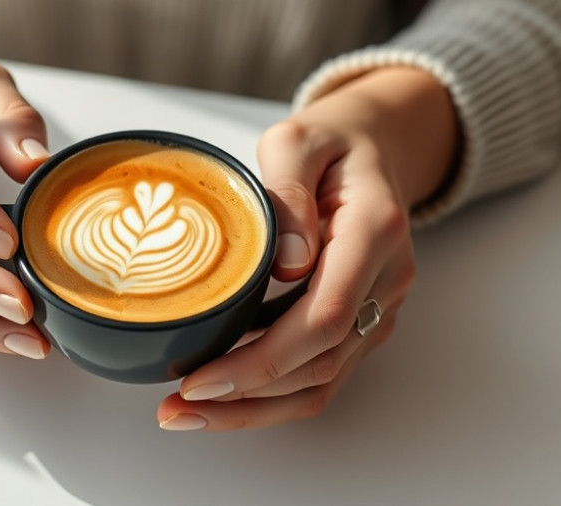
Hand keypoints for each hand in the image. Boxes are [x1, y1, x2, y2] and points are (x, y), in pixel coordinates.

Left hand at [158, 67, 458, 429]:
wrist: (376, 148)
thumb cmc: (331, 142)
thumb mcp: (298, 139)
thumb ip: (288, 189)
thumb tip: (287, 262)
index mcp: (374, 231)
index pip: (323, 317)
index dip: (262, 360)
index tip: (201, 379)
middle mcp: (386, 279)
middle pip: (318, 365)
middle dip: (244, 398)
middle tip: (174, 408)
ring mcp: (378, 305)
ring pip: (321, 382)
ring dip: (253, 408)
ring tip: (186, 413)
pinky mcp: (362, 320)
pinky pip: (321, 372)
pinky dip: (271, 394)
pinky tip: (222, 394)